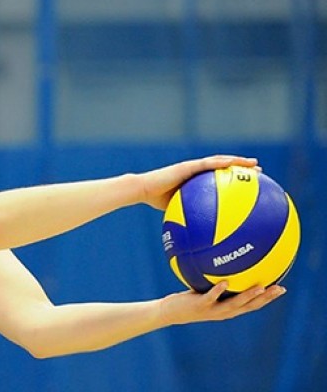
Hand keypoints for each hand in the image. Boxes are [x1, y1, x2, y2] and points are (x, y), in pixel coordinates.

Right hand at [139, 155, 258, 209]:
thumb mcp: (178, 213)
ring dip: (238, 162)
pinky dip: (221, 162)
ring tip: (254, 164)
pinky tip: (233, 164)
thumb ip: (191, 220)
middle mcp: (197, 172)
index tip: (250, 185)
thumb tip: (203, 241)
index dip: (235, 180)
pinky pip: (208, 163)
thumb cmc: (157, 201)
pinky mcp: (187, 165)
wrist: (143, 189)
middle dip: (242, 169)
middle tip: (259, 172)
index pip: (219, 179)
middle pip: (224, 168)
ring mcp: (193, 166)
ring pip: (220, 162)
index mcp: (196, 182)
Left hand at [159, 282, 285, 325]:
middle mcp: (224, 312)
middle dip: (266, 298)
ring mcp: (213, 310)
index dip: (268, 298)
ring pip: (234, 304)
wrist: (171, 312)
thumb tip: (225, 261)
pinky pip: (211, 297)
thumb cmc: (189, 299)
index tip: (282, 288)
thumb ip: (216, 279)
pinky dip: (218, 291)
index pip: (252, 305)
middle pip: (250, 306)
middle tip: (279, 288)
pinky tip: (225, 282)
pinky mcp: (200, 306)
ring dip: (248, 296)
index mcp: (228, 308)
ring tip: (260, 287)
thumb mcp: (205, 288)